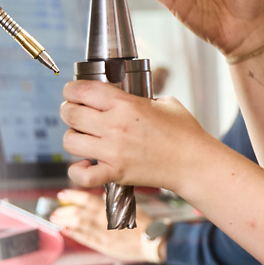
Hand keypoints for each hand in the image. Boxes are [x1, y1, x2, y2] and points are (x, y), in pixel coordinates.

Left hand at [50, 188, 155, 261]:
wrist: (152, 241)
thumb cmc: (144, 224)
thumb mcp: (130, 206)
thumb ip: (114, 201)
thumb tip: (102, 195)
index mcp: (111, 208)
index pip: (87, 200)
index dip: (72, 196)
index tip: (62, 194)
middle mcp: (104, 220)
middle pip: (78, 214)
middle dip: (64, 212)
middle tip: (55, 210)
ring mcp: (103, 234)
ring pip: (78, 226)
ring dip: (64, 222)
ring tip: (56, 220)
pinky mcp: (103, 245)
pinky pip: (84, 239)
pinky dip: (73, 234)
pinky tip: (66, 231)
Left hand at [60, 81, 211, 191]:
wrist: (194, 163)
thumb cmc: (184, 133)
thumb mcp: (164, 103)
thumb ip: (139, 98)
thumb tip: (125, 99)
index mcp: (125, 104)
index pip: (81, 90)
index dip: (71, 90)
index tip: (73, 93)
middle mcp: (114, 126)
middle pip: (69, 114)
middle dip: (69, 112)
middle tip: (76, 114)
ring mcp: (113, 151)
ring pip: (69, 141)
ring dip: (73, 138)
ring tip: (84, 138)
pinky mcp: (115, 173)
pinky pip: (81, 175)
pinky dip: (78, 171)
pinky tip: (86, 164)